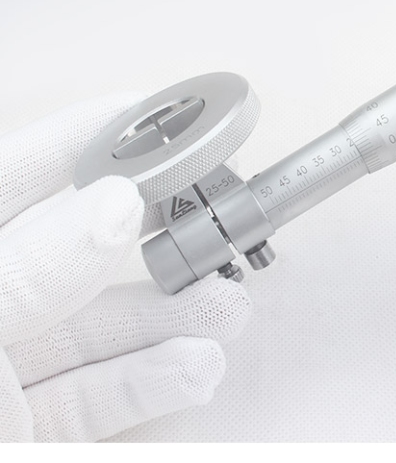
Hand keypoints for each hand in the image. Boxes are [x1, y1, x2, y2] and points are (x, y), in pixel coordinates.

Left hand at [0, 94, 251, 441]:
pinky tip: (198, 363)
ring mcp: (6, 375)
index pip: (15, 178)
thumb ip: (31, 269)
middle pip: (76, 253)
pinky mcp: (38, 430)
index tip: (147, 114)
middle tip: (207, 226)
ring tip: (224, 304)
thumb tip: (111, 203)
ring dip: (173, 315)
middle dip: (152, 239)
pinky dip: (159, 378)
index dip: (81, 137)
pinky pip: (105, 393)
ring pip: (101, 328)